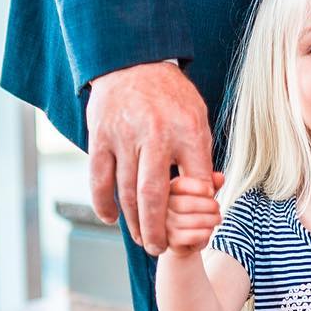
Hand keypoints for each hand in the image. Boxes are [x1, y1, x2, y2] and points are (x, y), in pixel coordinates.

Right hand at [86, 62, 213, 257]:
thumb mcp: (197, 117)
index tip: (199, 227)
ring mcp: (124, 137)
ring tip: (141, 239)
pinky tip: (112, 219)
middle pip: (154, 196)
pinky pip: (99, 179)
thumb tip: (210, 192)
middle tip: (159, 249)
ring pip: (126, 192)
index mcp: (186, 130)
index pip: (195, 181)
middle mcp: (155, 135)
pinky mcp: (100, 137)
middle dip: (157, 230)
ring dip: (133, 222)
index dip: (199, 209)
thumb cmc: (170, 95)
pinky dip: (104, 204)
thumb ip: (201, 154)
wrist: (132, 61)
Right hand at [164, 175, 223, 255]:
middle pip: (185, 203)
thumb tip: (219, 178)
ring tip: (217, 219)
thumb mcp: (203, 195)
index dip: (198, 187)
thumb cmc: (194, 213)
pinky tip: (209, 230)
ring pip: (190, 221)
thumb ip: (212, 184)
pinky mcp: (170, 241)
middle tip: (217, 208)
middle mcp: (162, 207)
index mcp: (168, 190)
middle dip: (207, 205)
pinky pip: (191, 236)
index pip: (180, 185)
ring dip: (210, 220)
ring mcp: (164, 225)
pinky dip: (205, 233)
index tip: (211, 191)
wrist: (186, 239)